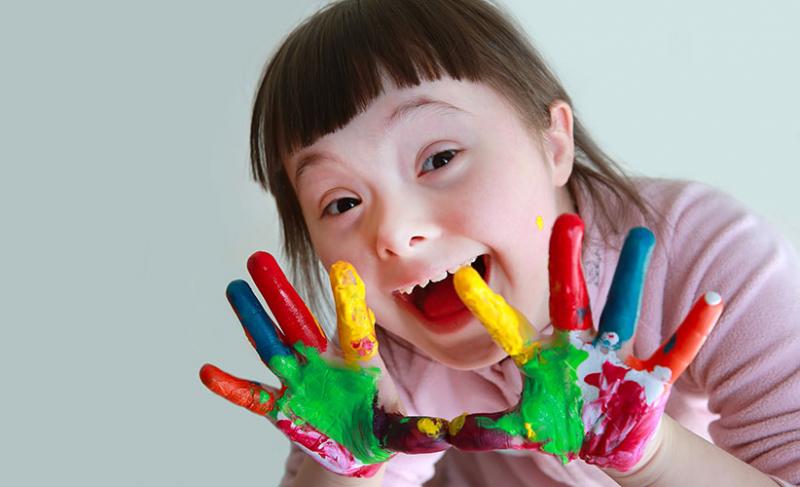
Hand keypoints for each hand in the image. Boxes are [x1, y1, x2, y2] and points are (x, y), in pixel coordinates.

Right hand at [199, 252, 448, 476]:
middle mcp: (322, 362)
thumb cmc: (379, 426)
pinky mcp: (281, 407)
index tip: (342, 270)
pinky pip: (252, 396)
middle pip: (297, 321)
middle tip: (258, 258)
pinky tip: (207, 372)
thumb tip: (440, 433)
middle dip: (279, 292)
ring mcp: (298, 381)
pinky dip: (231, 387)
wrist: (354, 447)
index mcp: (355, 359)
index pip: (352, 325)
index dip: (347, 300)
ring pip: (271, 345)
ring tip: (233, 289)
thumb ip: (414, 428)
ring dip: (252, 320)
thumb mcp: (400, 426)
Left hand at [447, 214, 723, 470]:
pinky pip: (675, 350)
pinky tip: (711, 301)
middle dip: (566, 263)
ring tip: (644, 235)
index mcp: (543, 358)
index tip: (461, 276)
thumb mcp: (523, 427)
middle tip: (564, 219)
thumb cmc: (562, 423)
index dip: (487, 307)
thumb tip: (434, 431)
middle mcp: (576, 346)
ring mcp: (614, 357)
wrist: (606, 436)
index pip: (511, 328)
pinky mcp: (648, 376)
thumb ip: (484, 429)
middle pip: (570, 299)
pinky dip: (693, 330)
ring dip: (634, 276)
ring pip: (624, 310)